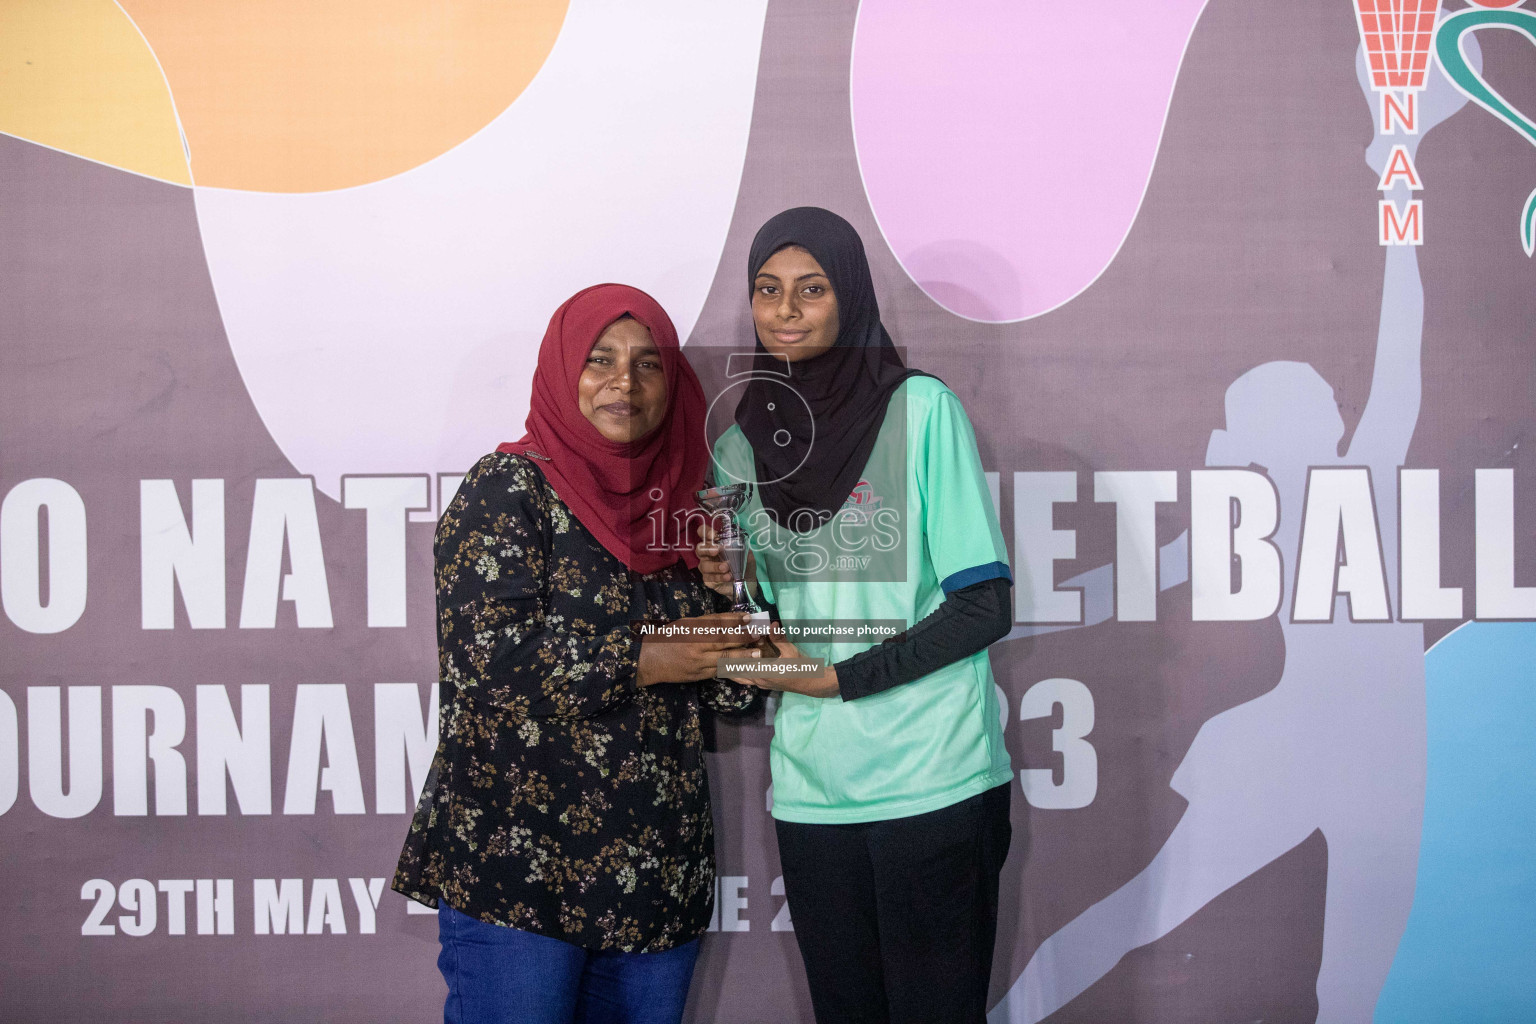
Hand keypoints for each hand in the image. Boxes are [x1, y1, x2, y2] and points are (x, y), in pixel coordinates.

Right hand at [636, 612, 758, 685]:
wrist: (649, 661)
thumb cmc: (668, 638)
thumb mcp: (685, 624)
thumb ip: (706, 623)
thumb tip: (730, 619)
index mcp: (691, 630)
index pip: (716, 624)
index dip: (734, 621)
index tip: (748, 617)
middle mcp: (695, 646)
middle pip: (723, 641)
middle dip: (743, 638)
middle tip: (759, 634)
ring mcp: (697, 663)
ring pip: (724, 659)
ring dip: (743, 656)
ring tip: (758, 652)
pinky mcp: (699, 676)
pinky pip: (718, 671)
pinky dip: (732, 667)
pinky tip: (744, 666)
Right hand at [695, 523, 756, 598]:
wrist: (746, 584)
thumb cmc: (743, 566)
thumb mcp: (747, 557)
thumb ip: (745, 551)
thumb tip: (744, 546)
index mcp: (715, 544)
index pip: (704, 533)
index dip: (705, 532)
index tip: (713, 535)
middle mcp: (708, 555)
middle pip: (699, 549)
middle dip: (707, 548)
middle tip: (717, 550)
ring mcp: (706, 567)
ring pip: (704, 565)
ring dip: (715, 566)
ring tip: (726, 568)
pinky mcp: (708, 580)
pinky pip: (709, 578)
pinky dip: (719, 577)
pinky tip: (727, 577)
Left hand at [727, 623, 839, 698]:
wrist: (811, 682)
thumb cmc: (801, 666)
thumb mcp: (790, 650)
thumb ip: (778, 638)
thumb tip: (771, 624)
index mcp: (762, 672)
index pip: (742, 661)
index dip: (736, 650)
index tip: (731, 639)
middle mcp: (759, 680)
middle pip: (737, 671)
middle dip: (730, 660)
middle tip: (724, 649)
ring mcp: (761, 684)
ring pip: (740, 678)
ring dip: (732, 669)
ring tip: (724, 659)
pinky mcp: (764, 686)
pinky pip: (747, 681)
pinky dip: (739, 674)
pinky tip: (736, 667)